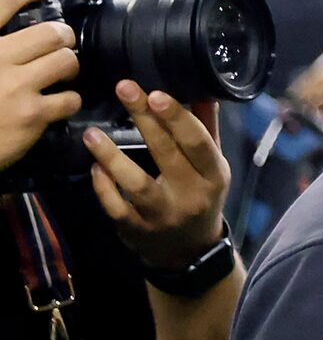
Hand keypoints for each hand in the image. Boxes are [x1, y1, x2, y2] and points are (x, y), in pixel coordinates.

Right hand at [0, 0, 83, 168]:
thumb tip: (7, 27)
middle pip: (50, 33)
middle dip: (63, 35)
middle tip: (62, 41)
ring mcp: (16, 86)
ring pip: (65, 62)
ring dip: (69, 65)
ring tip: (62, 70)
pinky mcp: (33, 115)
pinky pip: (69, 99)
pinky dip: (70, 99)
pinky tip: (60, 101)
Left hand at [85, 82, 229, 270]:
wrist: (189, 252)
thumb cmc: (200, 197)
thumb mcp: (212, 167)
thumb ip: (206, 130)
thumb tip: (203, 90)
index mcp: (213, 176)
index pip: (198, 143)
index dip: (177, 118)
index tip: (155, 93)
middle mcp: (192, 196)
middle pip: (167, 154)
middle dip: (145, 120)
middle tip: (124, 87)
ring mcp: (164, 215)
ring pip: (137, 184)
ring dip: (112, 157)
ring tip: (92, 133)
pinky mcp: (138, 230)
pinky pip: (116, 206)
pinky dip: (103, 186)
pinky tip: (95, 166)